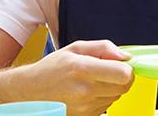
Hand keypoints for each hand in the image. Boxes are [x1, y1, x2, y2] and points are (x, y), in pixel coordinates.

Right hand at [9, 40, 133, 115]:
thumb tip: (126, 56)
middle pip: (125, 86)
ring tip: (93, 81)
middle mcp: (84, 90)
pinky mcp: (85, 115)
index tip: (122, 64)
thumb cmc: (51, 68)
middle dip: (122, 77)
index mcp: (83, 69)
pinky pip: (106, 105)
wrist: (29, 91)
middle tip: (110, 71)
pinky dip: (103, 98)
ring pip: (117, 96)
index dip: (128, 68)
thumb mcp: (76, 48)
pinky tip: (88, 91)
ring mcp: (85, 106)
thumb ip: (104, 48)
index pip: (124, 74)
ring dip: (111, 88)